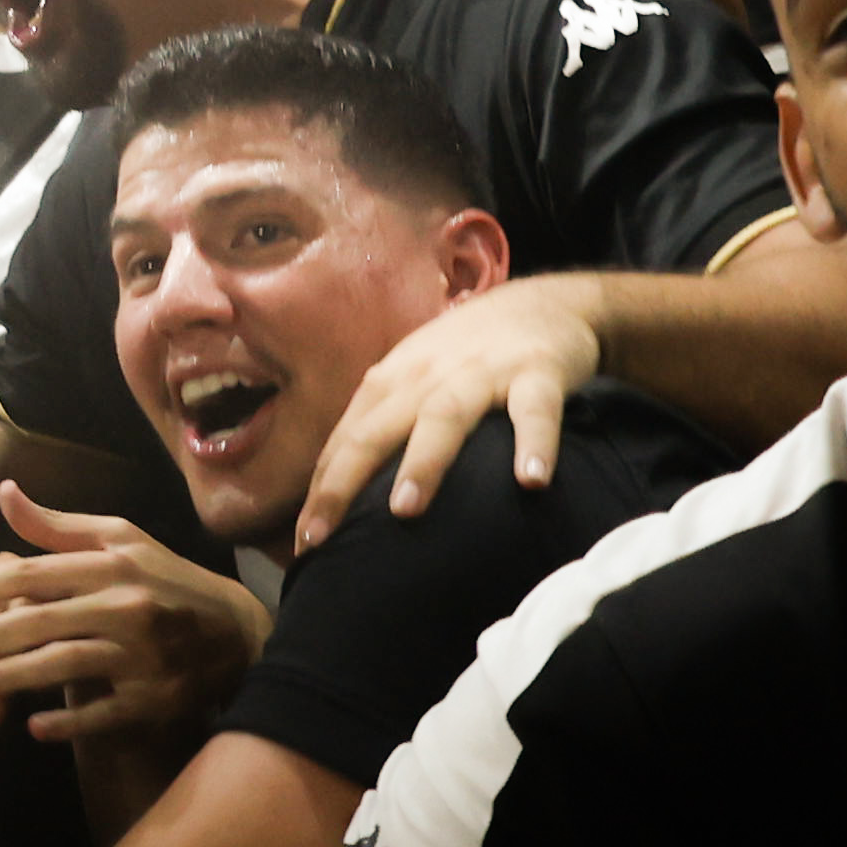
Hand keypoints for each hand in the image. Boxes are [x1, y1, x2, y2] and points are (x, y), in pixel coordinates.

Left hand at [0, 484, 270, 757]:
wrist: (237, 632)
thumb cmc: (164, 580)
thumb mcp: (119, 540)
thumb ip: (56, 527)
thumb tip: (3, 494)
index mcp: (111, 564)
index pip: (32, 573)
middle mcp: (124, 606)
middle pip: (39, 621)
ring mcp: (140, 655)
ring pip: (64, 666)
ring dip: (11, 678)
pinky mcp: (154, 697)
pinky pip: (104, 712)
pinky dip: (69, 722)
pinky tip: (32, 729)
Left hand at [296, 272, 603, 551]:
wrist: (545, 302)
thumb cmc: (468, 355)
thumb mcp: (415, 380)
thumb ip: (384, 425)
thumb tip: (343, 491)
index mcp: (391, 382)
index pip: (345, 440)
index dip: (320, 490)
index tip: (301, 543)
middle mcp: (426, 376)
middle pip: (375, 430)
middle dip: (342, 485)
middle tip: (319, 537)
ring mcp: (481, 372)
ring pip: (444, 417)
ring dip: (423, 463)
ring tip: (404, 511)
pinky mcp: (538, 371)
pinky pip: (535, 410)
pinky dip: (534, 443)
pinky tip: (532, 481)